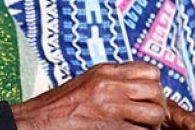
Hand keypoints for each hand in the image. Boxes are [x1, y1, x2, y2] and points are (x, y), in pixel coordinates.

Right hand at [12, 62, 166, 129]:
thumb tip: (138, 87)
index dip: (154, 87)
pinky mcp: (109, 128)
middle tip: (149, 118)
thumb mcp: (88, 81)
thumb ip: (113, 80)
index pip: (151, 71)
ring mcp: (110, 106)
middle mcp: (110, 84)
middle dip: (157, 106)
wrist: (37, 121)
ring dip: (152, 125)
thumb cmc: (58, 106)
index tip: (147, 98)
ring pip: (154, 114)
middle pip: (157, 91)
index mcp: (106, 71)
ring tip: (141, 129)